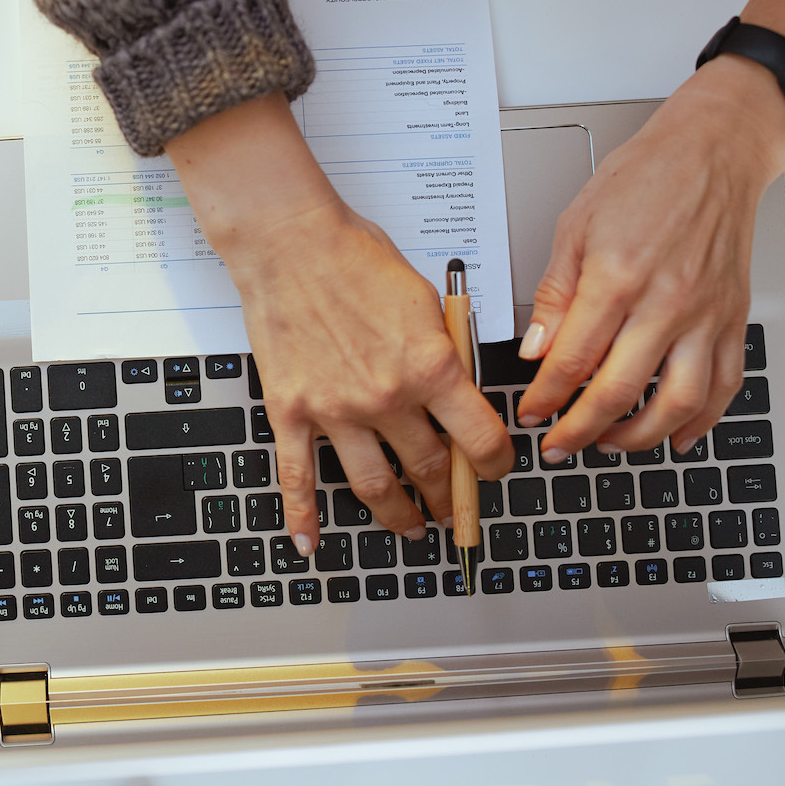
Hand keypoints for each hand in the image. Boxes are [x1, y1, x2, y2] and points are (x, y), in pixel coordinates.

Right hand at [166, 95, 512, 554]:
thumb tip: (457, 391)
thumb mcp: (426, 299)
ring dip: (398, 516)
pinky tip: (308, 542)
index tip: (493, 472)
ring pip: (375, 486)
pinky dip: (302, 517)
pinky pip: (298, 476)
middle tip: (454, 507)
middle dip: (449, 496)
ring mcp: (336, 411)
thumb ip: (444, 352)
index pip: (480, 439)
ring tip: (410, 527)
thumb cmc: (355, 256)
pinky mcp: (291, 411)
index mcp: (431, 367)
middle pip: (430, 470)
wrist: (290, 242)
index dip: (494, 465)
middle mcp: (387, 398)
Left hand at [515, 60, 784, 455]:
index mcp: (617, 277)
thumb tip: (537, 349)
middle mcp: (666, 302)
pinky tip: (676, 435)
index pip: (572, 360)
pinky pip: (723, 386)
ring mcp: (705, 315)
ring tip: (607, 443)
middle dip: (579, 430)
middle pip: (618, 391)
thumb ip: (556, 294)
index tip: (531, 413)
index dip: (545, 397)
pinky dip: (700, 421)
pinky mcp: (733, 319)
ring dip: (638, 437)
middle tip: (558, 445)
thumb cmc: (645, 178)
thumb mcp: (575, 226)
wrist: (713, 153)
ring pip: (676, 403)